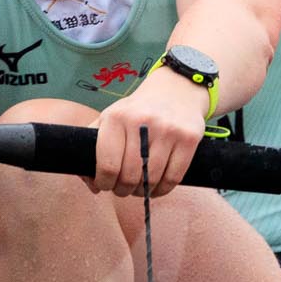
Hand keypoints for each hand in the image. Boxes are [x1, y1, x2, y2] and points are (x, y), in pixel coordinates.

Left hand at [92, 68, 207, 198]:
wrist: (175, 89)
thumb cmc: (136, 111)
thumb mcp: (110, 118)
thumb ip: (92, 147)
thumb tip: (92, 185)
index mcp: (116, 117)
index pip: (107, 165)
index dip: (104, 183)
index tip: (105, 185)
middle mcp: (141, 121)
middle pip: (129, 176)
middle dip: (123, 189)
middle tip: (123, 189)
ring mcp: (167, 129)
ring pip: (151, 179)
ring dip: (143, 191)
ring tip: (139, 188)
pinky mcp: (188, 138)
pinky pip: (173, 178)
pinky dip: (163, 189)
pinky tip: (157, 187)